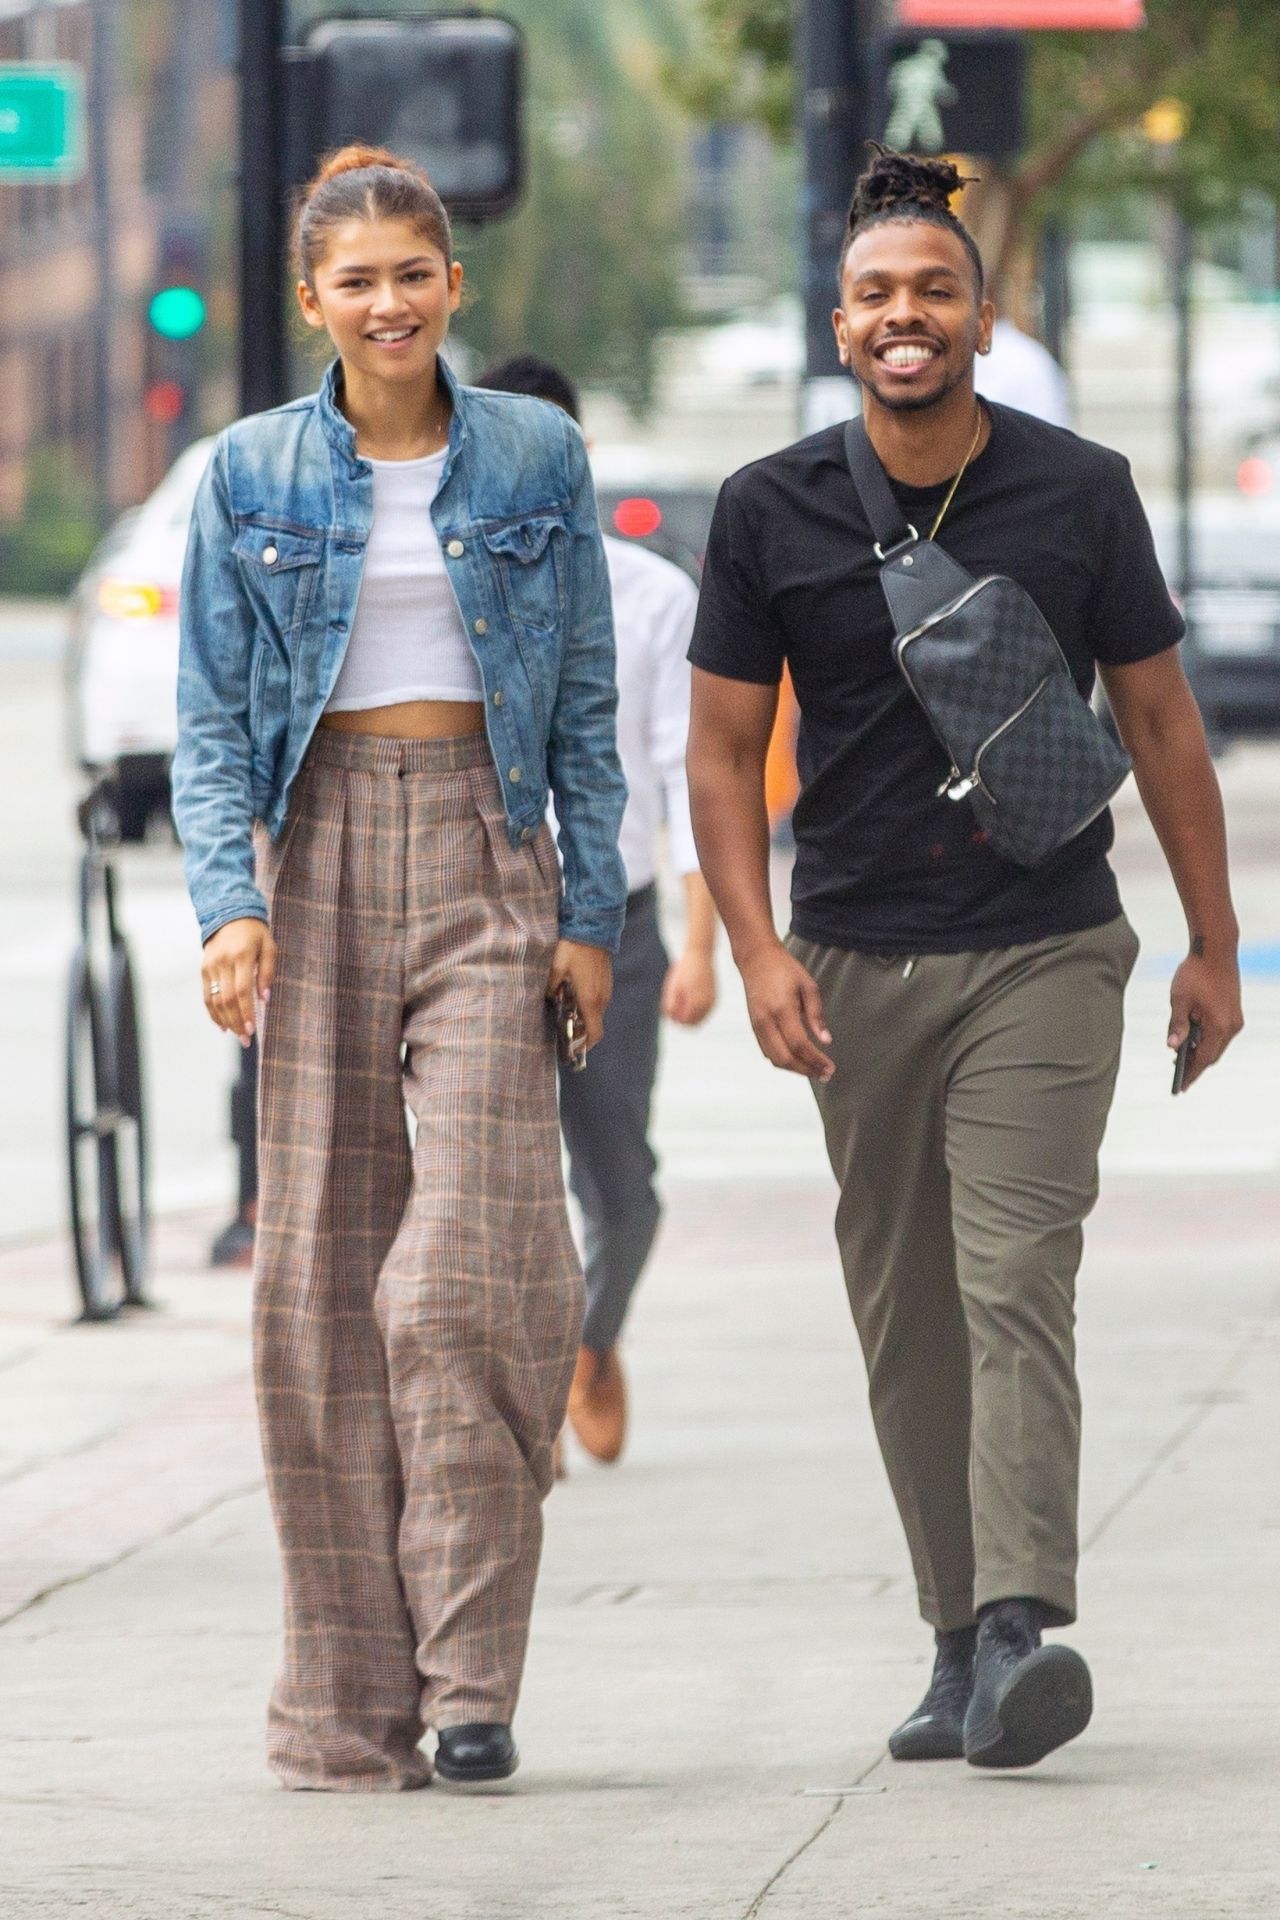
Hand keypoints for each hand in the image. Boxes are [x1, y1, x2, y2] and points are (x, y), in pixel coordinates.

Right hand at [202, 917, 274, 1045]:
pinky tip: (222, 1025)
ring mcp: (210, 966)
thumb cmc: (255, 934)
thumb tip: (265, 999)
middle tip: (246, 1040)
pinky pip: (207, 995)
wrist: (229, 915)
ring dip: (225, 1021)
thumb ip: (267, 972)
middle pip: (227, 999)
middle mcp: (223, 962)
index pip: (242, 991)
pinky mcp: (204, 970)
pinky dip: (213, 1013)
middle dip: (236, 1022)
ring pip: (215, 1000)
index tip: (252, 1029)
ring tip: (236, 1035)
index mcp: (241, 956)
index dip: (246, 1012)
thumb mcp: (269, 947)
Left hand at [547, 940, 611, 1051]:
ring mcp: (606, 989)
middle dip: (580, 1030)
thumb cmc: (573, 948)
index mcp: (590, 999)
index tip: (574, 1048)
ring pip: (596, 1011)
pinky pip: (598, 999)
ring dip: (583, 1016)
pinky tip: (573, 994)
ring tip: (565, 1010)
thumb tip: (548, 999)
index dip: (585, 1045)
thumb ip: (550, 989)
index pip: (594, 1033)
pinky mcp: (606, 981)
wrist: (593, 926)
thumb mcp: (555, 970)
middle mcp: (602, 998)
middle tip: (563, 1028)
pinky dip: (588, 1004)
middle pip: (594, 1024)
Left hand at [661, 949, 715, 1026]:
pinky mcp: (715, 996)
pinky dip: (697, 1009)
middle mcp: (708, 1004)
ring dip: (691, 1015)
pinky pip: (706, 1010)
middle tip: (674, 1008)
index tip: (669, 1011)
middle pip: (695, 1024)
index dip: (676, 1020)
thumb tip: (672, 1019)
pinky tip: (688, 997)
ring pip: (701, 1018)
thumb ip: (670, 1005)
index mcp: (698, 1003)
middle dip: (684, 1020)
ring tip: (681, 999)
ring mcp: (714, 1000)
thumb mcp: (673, 987)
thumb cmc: (684, 969)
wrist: (700, 954)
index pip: (686, 1023)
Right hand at [739, 940, 833, 1080]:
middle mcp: (766, 1020)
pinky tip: (798, 1060)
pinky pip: (767, 1052)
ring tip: (814, 1070)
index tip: (829, 1067)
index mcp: (781, 1008)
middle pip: (784, 1058)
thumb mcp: (808, 985)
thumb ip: (816, 1014)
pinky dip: (783, 1061)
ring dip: (795, 1069)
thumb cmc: (783, 968)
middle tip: (825, 1074)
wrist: (756, 958)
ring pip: (774, 1059)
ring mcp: (757, 1025)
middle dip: (806, 1070)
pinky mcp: (754, 1027)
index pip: (799, 1044)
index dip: (815, 1060)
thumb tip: (825, 1040)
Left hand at [1168, 944, 1242, 1091]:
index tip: (1180, 1087)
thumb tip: (1171, 1047)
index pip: (1203, 1059)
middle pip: (1212, 1055)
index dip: (1191, 1074)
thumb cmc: (1195, 973)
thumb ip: (1176, 1026)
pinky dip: (1207, 1040)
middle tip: (1178, 1077)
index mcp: (1218, 1026)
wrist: (1215, 950)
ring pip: (1217, 1045)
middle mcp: (1231, 1026)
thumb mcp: (1179, 1000)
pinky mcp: (1234, 1011)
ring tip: (1181, 1060)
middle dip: (1195, 1065)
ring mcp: (1235, 1019)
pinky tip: (1192, 1041)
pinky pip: (1220, 1034)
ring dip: (1201, 1052)